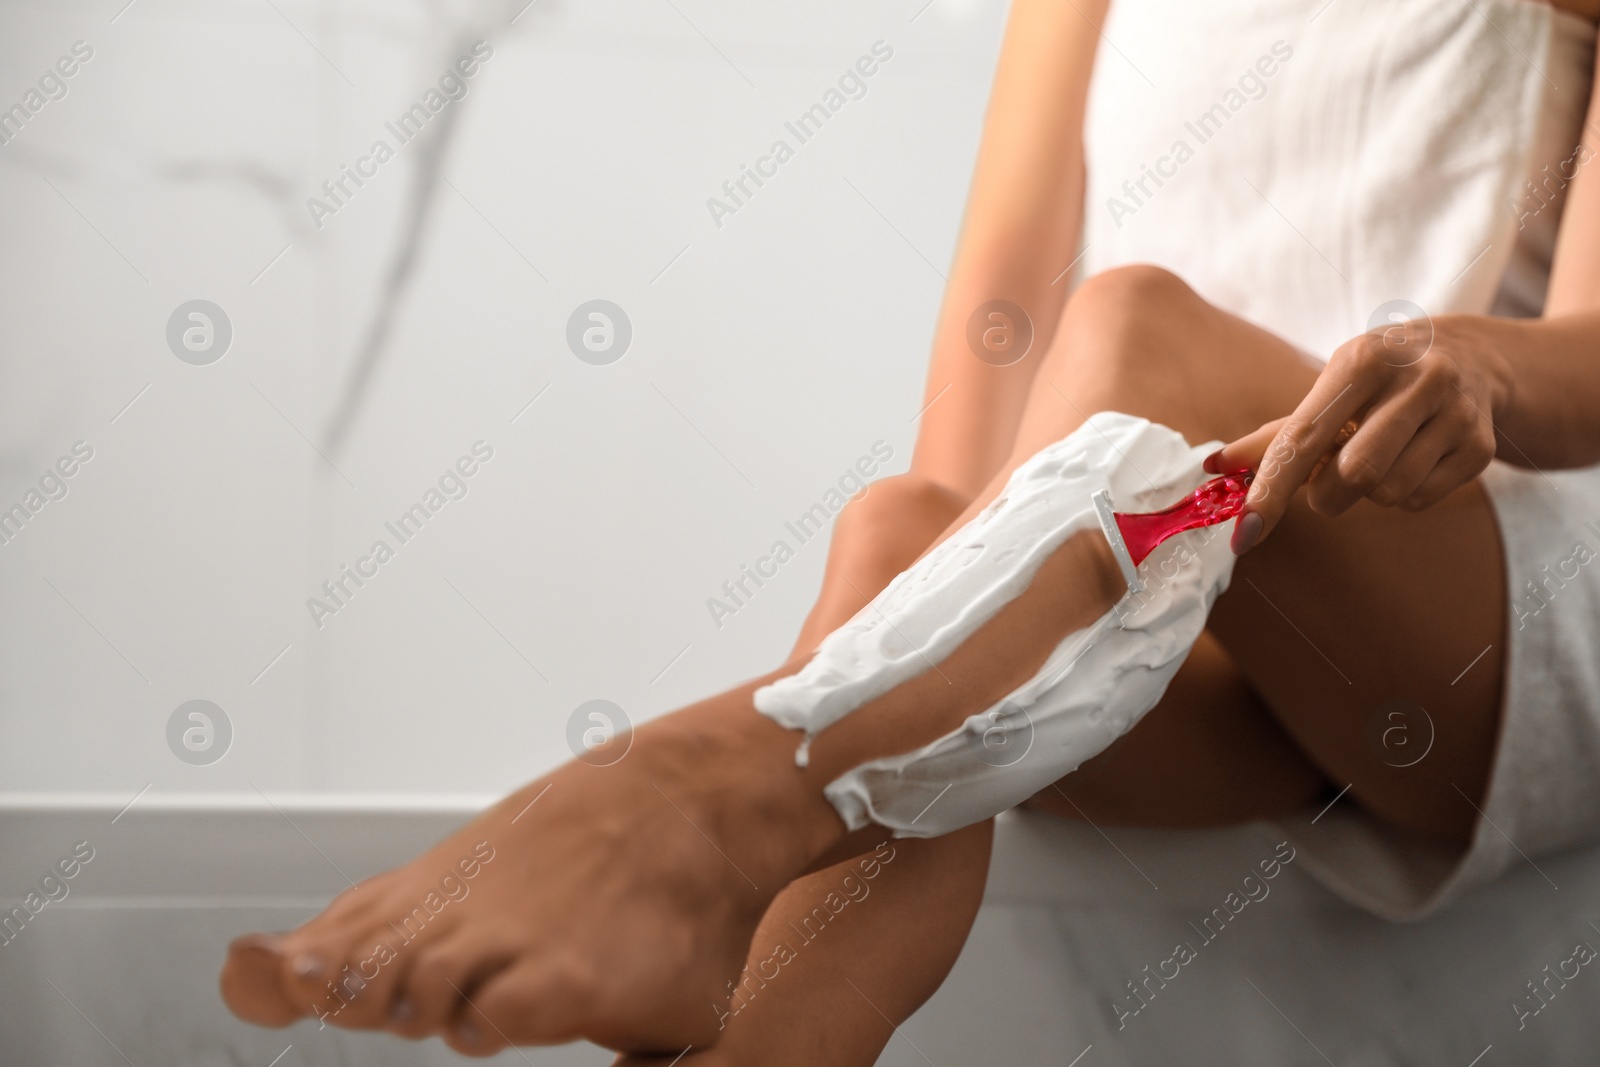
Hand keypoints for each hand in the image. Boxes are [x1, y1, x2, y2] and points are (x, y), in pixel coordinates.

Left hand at [1208, 314, 1511, 552]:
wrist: (1475, 357)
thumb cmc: (1380, 377)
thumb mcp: (1333, 387)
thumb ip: (1277, 433)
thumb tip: (1216, 466)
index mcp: (1363, 360)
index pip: (1304, 438)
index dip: (1271, 490)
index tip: (1245, 532)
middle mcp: (1416, 379)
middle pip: (1352, 475)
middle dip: (1326, 494)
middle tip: (1327, 480)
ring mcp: (1456, 412)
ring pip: (1387, 493)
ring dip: (1367, 494)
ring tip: (1377, 459)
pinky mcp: (1480, 446)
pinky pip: (1420, 500)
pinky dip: (1402, 495)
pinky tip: (1411, 461)